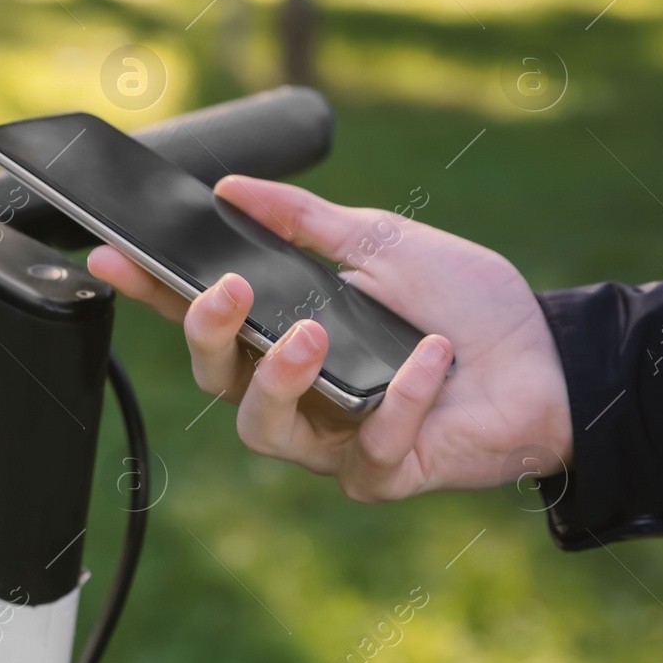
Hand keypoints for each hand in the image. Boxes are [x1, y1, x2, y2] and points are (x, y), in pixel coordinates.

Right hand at [87, 174, 573, 500]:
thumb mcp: (381, 242)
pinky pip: (365, 447)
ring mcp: (332, 441)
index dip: (151, 290)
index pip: (203, 314)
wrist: (552, 359)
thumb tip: (231, 187)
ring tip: (315, 334)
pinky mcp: (380, 475)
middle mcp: (296, 391)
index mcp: (285, 332)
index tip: (110, 257)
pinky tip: (429, 359)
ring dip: (280, 378)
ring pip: (263, 429)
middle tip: (230, 290)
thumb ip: (304, 220)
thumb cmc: (465, 304)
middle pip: (214, 379)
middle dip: (209, 334)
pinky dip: (397, 396)